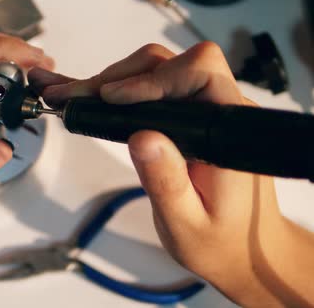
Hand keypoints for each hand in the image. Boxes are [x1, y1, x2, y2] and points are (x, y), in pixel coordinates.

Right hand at [29, 42, 313, 306]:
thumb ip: (166, 182)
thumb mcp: (186, 225)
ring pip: (158, 71)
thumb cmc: (219, 243)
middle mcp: (221, 112)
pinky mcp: (190, 118)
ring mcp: (206, 112)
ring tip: (74, 99)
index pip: (199, 74)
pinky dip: (119, 92)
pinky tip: (89, 98)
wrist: (240, 249)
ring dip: (114, 82)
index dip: (152, 79)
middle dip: (119, 77)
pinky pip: (155, 91)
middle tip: (74, 98)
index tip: (111, 99)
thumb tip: (140, 137)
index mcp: (229, 134)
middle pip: (170, 65)